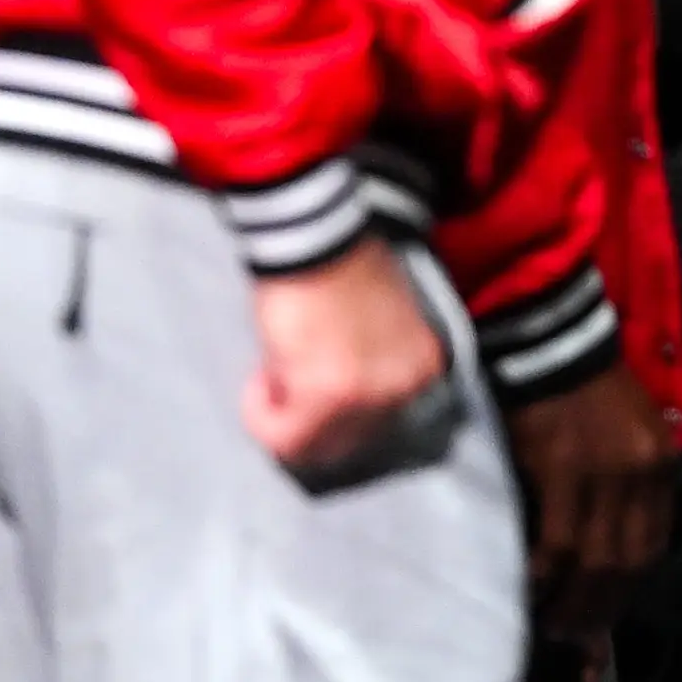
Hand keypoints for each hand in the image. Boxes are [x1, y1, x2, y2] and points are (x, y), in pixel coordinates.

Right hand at [246, 236, 449, 477]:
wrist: (319, 236)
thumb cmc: (340, 267)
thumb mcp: (376, 322)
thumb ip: (368, 364)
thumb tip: (333, 395)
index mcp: (422, 366)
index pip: (378, 419)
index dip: (335, 406)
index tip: (308, 378)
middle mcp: (404, 387)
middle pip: (349, 438)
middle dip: (310, 418)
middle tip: (284, 382)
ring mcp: (369, 396)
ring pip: (315, 445)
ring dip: (284, 417)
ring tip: (271, 375)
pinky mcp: (327, 396)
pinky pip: (286, 438)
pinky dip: (263, 417)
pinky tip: (258, 383)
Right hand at [505, 361, 681, 648]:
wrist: (554, 343)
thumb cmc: (590, 390)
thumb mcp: (632, 433)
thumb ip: (631, 486)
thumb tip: (611, 551)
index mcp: (662, 463)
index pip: (653, 545)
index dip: (629, 591)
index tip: (605, 619)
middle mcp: (640, 472)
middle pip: (626, 562)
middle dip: (601, 609)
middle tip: (575, 639)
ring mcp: (603, 472)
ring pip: (594, 559)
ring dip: (573, 603)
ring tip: (551, 627)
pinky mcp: (561, 468)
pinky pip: (556, 539)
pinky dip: (545, 573)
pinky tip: (530, 590)